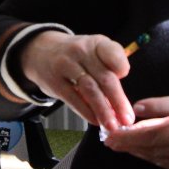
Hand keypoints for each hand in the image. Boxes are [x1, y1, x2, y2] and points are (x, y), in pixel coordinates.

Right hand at [19, 31, 133, 131]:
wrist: (41, 51)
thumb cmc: (77, 56)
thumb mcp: (94, 51)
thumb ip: (110, 71)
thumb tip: (121, 103)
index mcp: (97, 43)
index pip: (113, 53)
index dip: (122, 68)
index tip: (126, 80)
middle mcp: (81, 51)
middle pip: (104, 77)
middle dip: (118, 101)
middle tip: (127, 119)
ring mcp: (66, 65)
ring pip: (89, 89)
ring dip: (103, 110)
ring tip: (112, 125)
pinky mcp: (54, 81)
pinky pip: (73, 98)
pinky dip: (86, 112)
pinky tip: (95, 121)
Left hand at [102, 96, 168, 168]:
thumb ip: (167, 114)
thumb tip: (136, 116)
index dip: (155, 107)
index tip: (135, 108)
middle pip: (156, 137)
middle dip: (129, 138)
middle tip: (110, 138)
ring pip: (156, 153)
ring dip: (134, 149)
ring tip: (117, 144)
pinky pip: (163, 164)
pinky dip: (147, 157)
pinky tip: (136, 152)